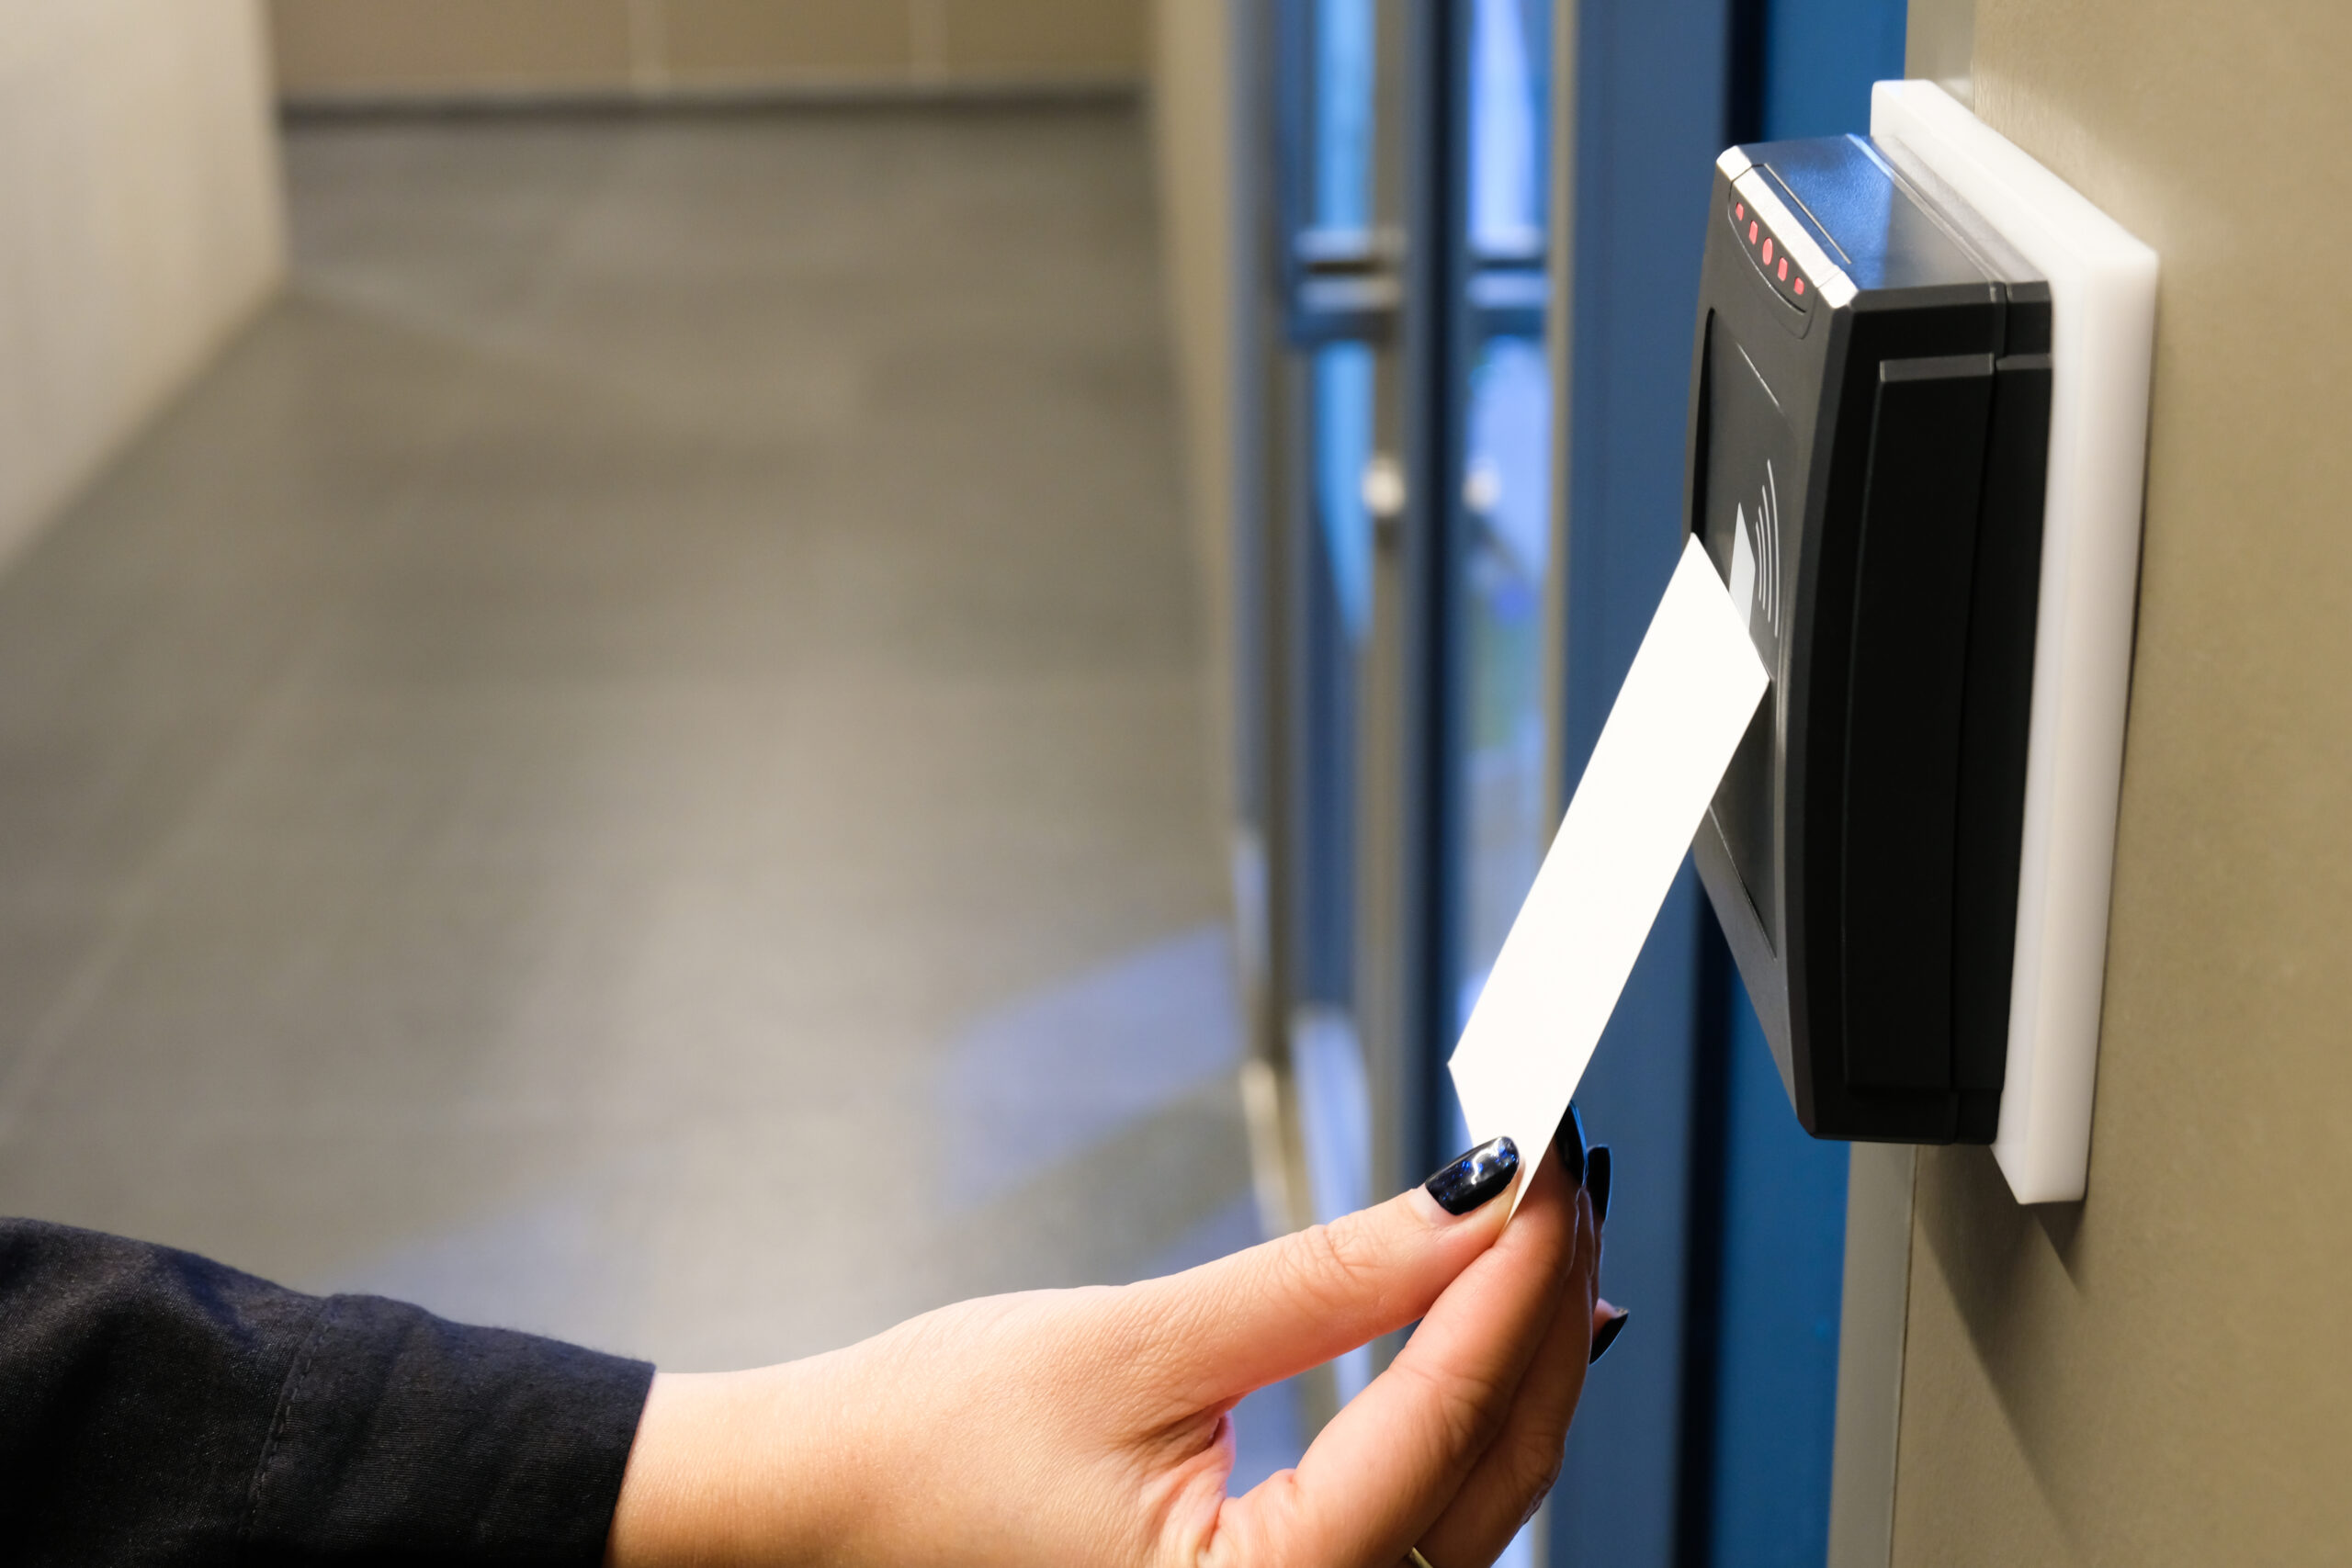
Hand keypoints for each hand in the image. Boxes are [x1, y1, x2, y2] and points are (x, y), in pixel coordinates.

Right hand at [606, 1130, 1611, 1567]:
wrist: (823, 1518)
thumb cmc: (931, 1451)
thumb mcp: (1134, 1345)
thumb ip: (1318, 1283)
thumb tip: (1463, 1205)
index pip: (1443, 1419)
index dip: (1514, 1273)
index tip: (1551, 1160)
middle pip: (1493, 1469)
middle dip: (1541, 1309)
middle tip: (1565, 1171)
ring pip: (1479, 1501)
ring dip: (1520, 1360)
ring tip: (1546, 1231)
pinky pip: (1428, 1522)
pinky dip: (1467, 1419)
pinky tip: (1496, 1338)